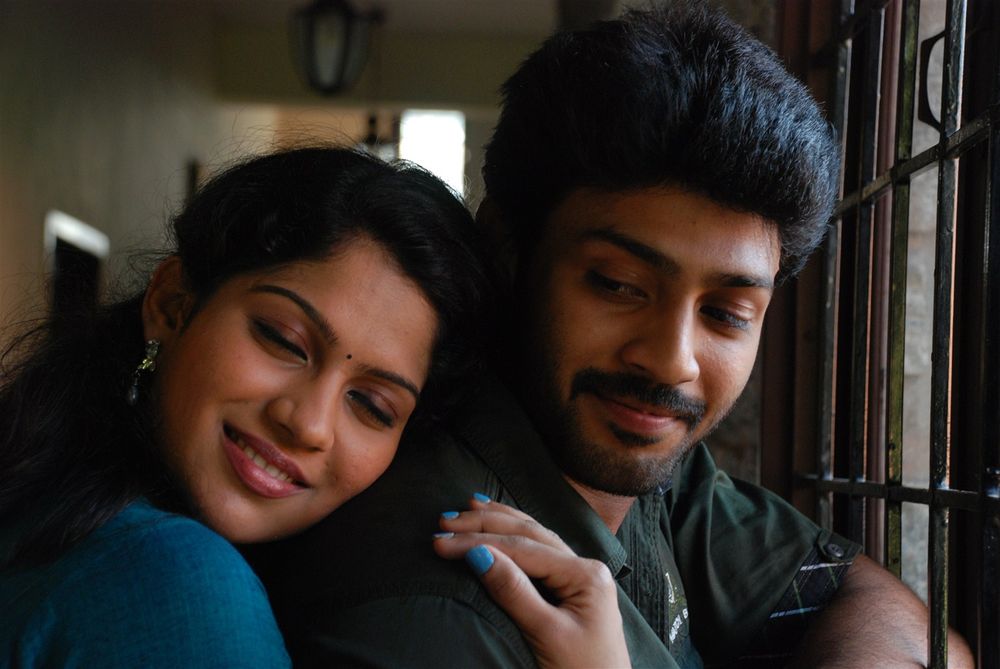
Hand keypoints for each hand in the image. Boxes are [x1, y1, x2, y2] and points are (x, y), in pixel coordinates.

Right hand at [432, 496, 631, 668]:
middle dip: (485, 524)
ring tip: (470, 507)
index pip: (523, 549)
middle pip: (529, 534)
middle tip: (445, 520)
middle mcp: (586, 568)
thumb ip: (514, 592)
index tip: (441, 543)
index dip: (479, 542)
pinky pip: (540, 552)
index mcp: (585, 575)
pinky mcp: (573, 590)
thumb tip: (479, 555)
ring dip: (500, 521)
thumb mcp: (547, 635)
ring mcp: (581, 577)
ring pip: (535, 537)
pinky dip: (516, 536)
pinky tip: (503, 525)